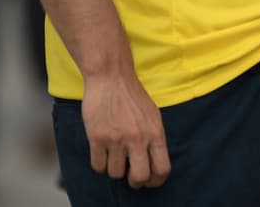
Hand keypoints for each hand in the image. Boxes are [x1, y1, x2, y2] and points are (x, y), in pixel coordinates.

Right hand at [80, 71, 170, 187]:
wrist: (112, 78)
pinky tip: (102, 155)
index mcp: (156, 133)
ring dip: (114, 170)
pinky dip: (100, 165)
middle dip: (135, 182)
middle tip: (130, 176)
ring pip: (115, 174)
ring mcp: (117, 139)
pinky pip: (98, 166)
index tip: (150, 181)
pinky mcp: (97, 138)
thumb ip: (154, 137)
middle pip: (140, 177)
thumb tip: (153, 162)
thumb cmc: (132, 96)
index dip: (156, 181)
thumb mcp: (153, 115)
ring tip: (115, 157)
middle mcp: (138, 138)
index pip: (162, 168)